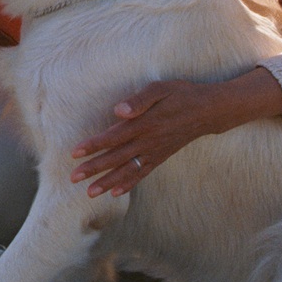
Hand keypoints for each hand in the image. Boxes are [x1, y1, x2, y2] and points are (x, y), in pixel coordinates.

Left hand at [70, 68, 281, 196]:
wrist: (209, 111)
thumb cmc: (181, 95)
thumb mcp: (161, 88)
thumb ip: (139, 100)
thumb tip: (118, 110)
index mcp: (144, 124)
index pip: (113, 137)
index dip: (93, 146)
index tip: (74, 153)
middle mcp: (148, 141)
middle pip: (116, 158)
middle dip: (93, 169)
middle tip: (73, 178)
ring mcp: (155, 152)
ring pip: (128, 170)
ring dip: (108, 182)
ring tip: (90, 193)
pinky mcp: (161, 157)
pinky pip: (143, 173)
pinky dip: (129, 184)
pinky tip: (116, 193)